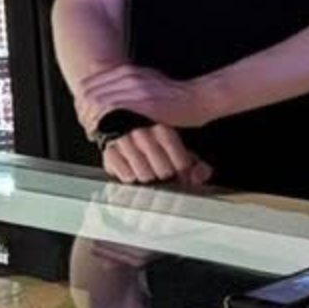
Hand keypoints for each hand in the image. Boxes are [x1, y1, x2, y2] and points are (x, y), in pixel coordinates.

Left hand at [79, 64, 223, 129]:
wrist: (198, 98)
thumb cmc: (176, 96)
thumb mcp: (148, 81)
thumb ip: (126, 82)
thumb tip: (106, 84)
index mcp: (127, 71)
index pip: (89, 83)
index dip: (81, 102)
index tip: (84, 116)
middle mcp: (128, 77)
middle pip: (89, 92)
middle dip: (82, 113)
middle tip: (87, 127)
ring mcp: (135, 89)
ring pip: (97, 102)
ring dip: (91, 120)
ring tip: (95, 133)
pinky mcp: (143, 104)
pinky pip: (113, 112)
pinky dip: (105, 125)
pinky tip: (107, 135)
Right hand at [97, 122, 212, 188]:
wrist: (120, 129)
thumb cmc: (154, 145)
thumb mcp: (177, 150)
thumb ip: (196, 164)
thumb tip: (199, 176)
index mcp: (163, 130)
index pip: (181, 163)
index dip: (183, 174)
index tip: (180, 175)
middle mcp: (143, 133)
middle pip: (163, 172)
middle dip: (164, 177)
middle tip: (161, 174)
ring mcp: (125, 142)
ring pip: (144, 176)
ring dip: (147, 178)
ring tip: (146, 171)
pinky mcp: (110, 152)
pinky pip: (126, 176)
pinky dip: (130, 178)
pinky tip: (131, 170)